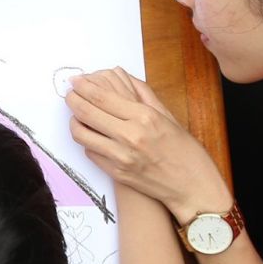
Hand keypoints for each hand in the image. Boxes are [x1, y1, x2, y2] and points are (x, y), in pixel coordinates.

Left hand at [66, 69, 229, 222]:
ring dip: (74, 120)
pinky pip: (90, 152)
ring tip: (76, 115)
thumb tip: (121, 74)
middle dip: (72, 99)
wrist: (192, 188)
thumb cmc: (185, 152)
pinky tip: (92, 135)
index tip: (75, 81)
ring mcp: (121, 157)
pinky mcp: (116, 173)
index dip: (83, 86)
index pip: (102, 97)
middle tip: (70, 94)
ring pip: (81, 133)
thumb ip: (143, 94)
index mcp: (144, 117)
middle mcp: (130, 136)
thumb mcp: (168, 117)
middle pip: (86, 112)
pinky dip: (87, 140)